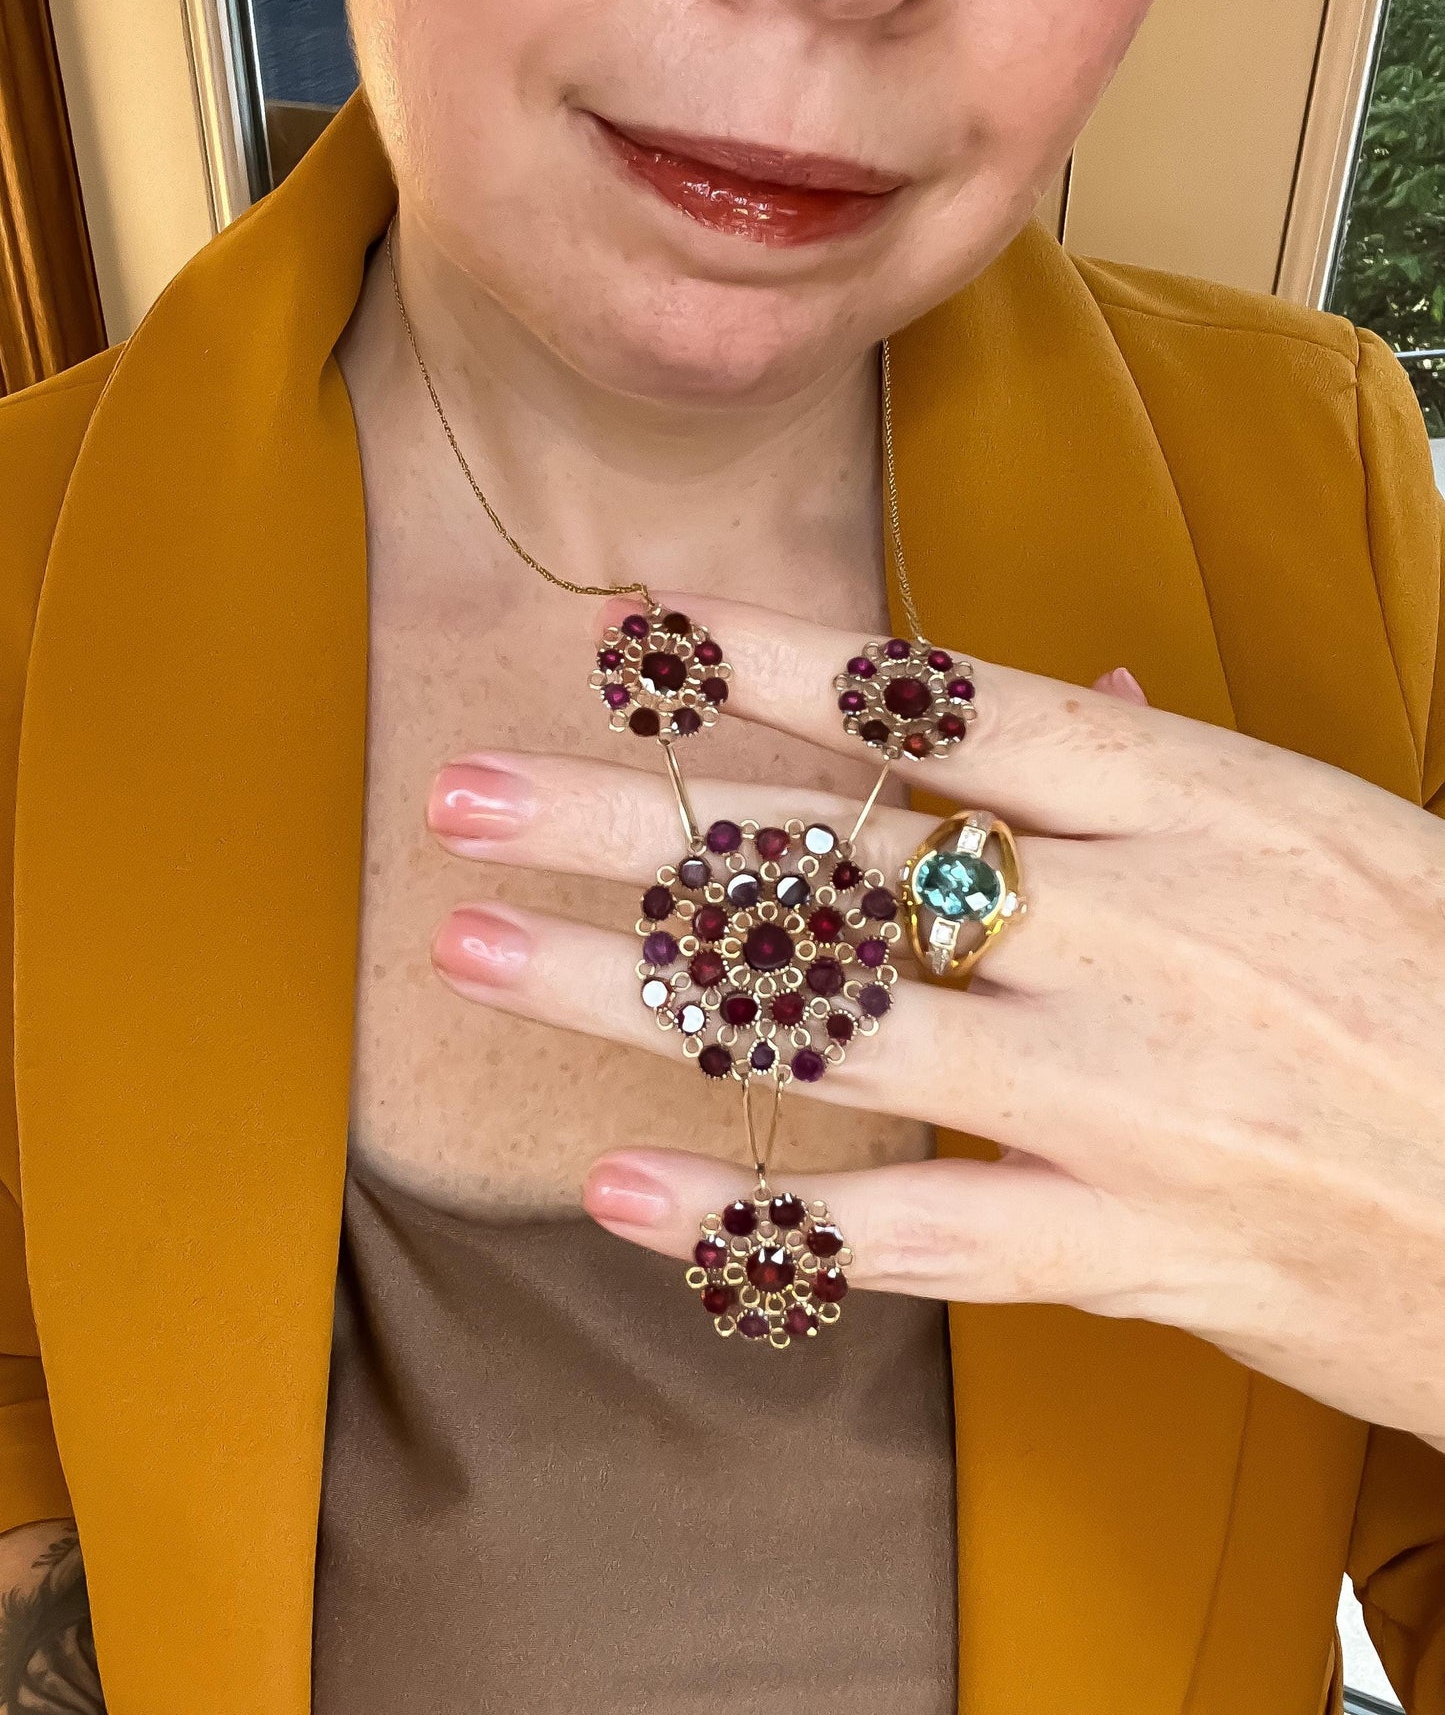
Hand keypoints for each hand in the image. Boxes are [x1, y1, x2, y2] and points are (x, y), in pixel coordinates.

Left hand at [426, 594, 1444, 1443]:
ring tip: (474, 951)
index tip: (629, 638)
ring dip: (628, 991)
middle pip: (832, 861)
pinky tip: (618, 1192)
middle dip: (631, 824)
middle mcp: (1133, 933)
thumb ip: (1174, 771)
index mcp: (1193, 807)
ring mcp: (1118, 1096)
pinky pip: (905, 1235)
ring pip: (827, 1033)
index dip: (769, 666)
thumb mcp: (1325, 835)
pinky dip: (755, 1221)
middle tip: (464, 796)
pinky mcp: (1125, 1247)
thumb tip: (1083, 690)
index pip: (943, 709)